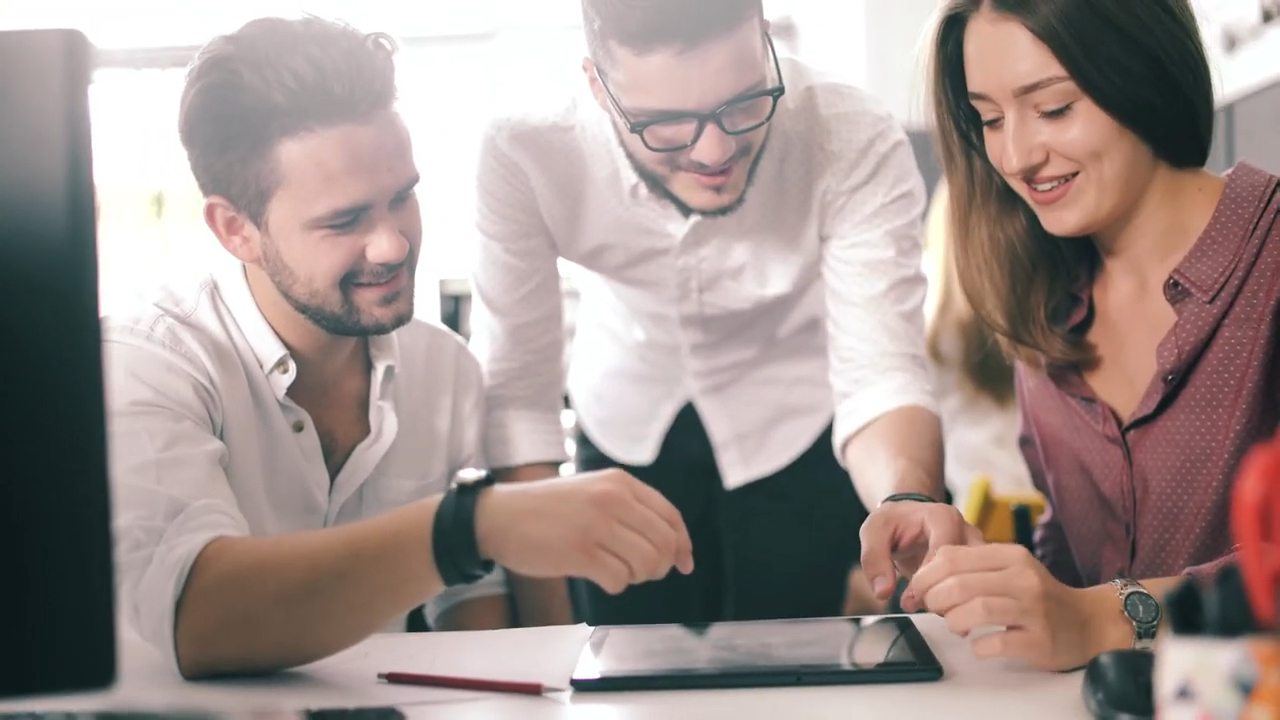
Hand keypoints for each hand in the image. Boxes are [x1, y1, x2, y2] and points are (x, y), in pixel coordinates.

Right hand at [473, 469, 694, 594]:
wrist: (499, 516)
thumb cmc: (548, 509)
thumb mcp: (593, 490)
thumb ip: (628, 508)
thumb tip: (671, 546)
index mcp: (619, 482)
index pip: (670, 516)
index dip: (683, 544)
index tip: (685, 564)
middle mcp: (613, 499)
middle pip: (664, 544)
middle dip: (660, 566)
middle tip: (640, 571)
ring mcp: (597, 525)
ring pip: (647, 564)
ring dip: (637, 576)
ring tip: (616, 569)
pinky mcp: (580, 552)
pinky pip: (620, 580)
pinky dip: (615, 585)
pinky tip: (597, 575)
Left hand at [859, 499, 979, 600]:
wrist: (907, 518)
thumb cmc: (893, 521)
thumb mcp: (873, 531)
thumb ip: (874, 559)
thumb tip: (883, 592)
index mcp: (944, 518)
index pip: (945, 555)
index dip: (927, 581)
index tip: (909, 600)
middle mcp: (968, 532)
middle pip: (965, 571)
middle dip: (940, 595)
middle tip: (915, 606)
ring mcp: (977, 551)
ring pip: (975, 584)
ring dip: (952, 602)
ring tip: (925, 607)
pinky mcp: (978, 567)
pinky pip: (975, 590)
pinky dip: (958, 603)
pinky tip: (937, 608)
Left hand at [905, 543, 1104, 670]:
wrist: (1088, 622)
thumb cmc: (1038, 597)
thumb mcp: (1008, 569)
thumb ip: (971, 566)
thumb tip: (925, 575)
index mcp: (1010, 555)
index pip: (952, 556)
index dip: (926, 575)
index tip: (919, 589)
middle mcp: (1023, 578)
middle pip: (959, 584)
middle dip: (935, 600)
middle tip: (934, 610)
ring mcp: (1034, 609)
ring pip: (976, 610)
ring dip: (954, 621)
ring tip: (955, 626)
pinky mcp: (1040, 639)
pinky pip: (997, 642)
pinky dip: (979, 646)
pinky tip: (978, 645)